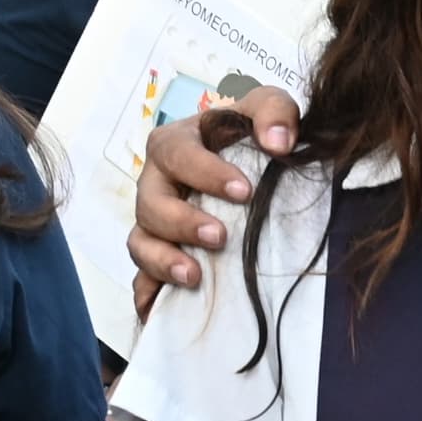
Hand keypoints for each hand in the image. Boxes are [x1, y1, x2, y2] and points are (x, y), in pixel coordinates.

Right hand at [128, 94, 299, 316]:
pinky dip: (149, 294)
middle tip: (219, 237)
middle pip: (150, 203)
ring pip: (141, 242)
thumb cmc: (251, 134)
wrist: (250, 163)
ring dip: (163, 261)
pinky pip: (142, 279)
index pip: (178, 154)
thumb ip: (275, 112)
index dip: (205, 173)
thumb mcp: (267, 108)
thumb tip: (280, 142)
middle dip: (182, 222)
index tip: (244, 192)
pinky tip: (160, 312)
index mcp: (177, 144)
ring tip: (195, 276)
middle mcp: (157, 183)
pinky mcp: (160, 255)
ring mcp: (154, 223)